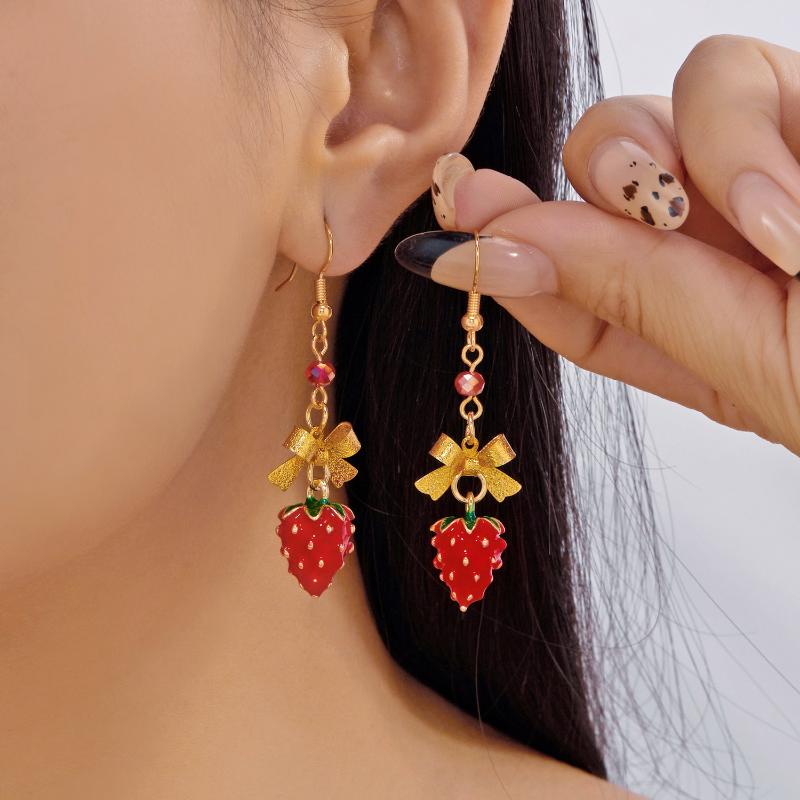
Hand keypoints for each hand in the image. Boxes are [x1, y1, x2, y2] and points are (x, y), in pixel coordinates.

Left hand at [396, 35, 799, 455]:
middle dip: (604, 184)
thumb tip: (488, 250)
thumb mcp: (749, 364)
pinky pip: (739, 70)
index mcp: (680, 327)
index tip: (446, 227)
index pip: (557, 282)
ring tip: (774, 227)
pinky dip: (752, 124)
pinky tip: (795, 202)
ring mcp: (763, 173)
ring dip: (689, 154)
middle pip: (594, 175)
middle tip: (660, 221)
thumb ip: (621, 297)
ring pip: (658, 106)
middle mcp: (710, 246)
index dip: (498, 250)